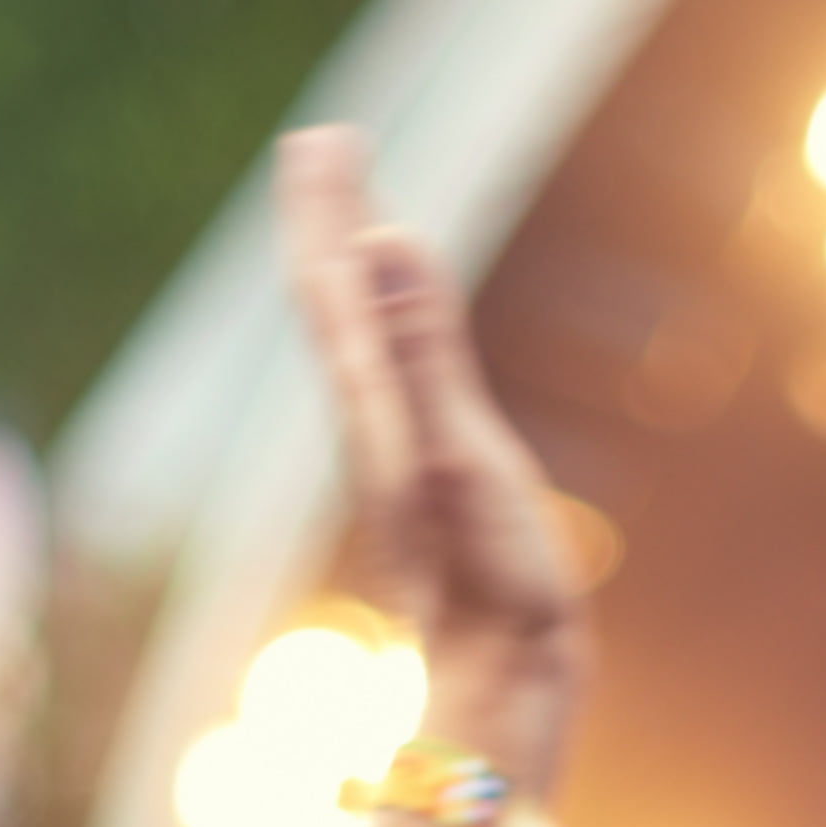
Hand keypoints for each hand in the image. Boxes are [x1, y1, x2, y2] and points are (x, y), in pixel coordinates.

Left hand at [280, 128, 587, 826]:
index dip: (329, 214)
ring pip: (362, 345)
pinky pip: (397, 386)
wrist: (502, 688)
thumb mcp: (457, 454)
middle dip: (331, 224)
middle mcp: (373, 430)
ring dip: (354, 273)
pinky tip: (400, 338)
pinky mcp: (431, 487)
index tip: (323, 138)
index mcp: (373, 411)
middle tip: (324, 145)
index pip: (335, 290)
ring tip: (354, 218)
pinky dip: (391, 336)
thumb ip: (421, 352)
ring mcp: (400, 461)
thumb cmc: (491, 583)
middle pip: (338, 307)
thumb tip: (382, 244)